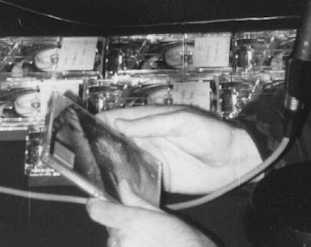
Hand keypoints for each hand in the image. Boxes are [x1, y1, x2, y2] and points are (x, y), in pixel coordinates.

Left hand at [86, 191, 212, 246]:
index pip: (98, 211)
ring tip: (149, 241)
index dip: (96, 204)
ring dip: (126, 241)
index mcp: (130, 221)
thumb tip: (123, 185)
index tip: (96, 201)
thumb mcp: (161, 214)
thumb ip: (137, 200)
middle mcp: (121, 240)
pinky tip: (148, 246)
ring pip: (116, 243)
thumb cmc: (182, 239)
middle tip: (143, 226)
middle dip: (121, 225)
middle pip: (110, 228)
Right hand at [95, 106, 261, 193]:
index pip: (122, 118)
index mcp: (152, 120)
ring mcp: (153, 160)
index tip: (81, 127)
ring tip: (88, 174)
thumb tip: (121, 123)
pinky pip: (137, 182)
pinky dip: (124, 185)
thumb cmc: (211, 133)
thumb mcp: (182, 121)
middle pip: (118, 142)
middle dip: (99, 146)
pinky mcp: (159, 179)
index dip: (102, 121)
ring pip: (124, 162)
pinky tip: (110, 191)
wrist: (232, 160)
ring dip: (108, 167)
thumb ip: (152, 124)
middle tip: (78, 155)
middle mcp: (149, 139)